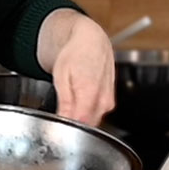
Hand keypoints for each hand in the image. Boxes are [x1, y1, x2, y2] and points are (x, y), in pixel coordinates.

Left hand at [39, 10, 115, 124]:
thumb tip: (63, 121)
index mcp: (90, 91)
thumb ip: (65, 102)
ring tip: (71, 100)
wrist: (91, 41)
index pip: (81, 124)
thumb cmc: (75, 53)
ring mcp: (109, 101)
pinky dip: (88, 112)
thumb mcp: (61, 76)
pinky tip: (80, 99)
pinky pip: (97, 114)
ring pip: (93, 121)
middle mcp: (104, 98)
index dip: (68, 128)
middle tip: (62, 111)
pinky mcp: (110, 101)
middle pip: (87, 125)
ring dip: (81, 118)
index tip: (58, 125)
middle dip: (74, 124)